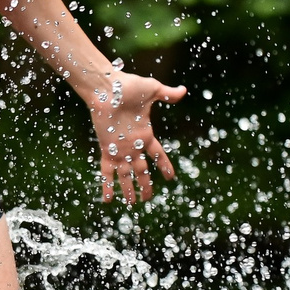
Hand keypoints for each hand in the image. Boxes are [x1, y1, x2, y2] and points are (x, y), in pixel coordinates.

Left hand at [86, 68, 186, 203]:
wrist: (106, 87)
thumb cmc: (128, 86)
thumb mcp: (153, 90)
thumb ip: (167, 94)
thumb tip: (183, 90)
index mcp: (145, 134)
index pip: (158, 155)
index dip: (164, 165)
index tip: (171, 177)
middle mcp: (133, 145)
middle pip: (141, 170)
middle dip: (145, 185)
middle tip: (147, 199)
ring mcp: (119, 149)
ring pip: (126, 175)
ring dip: (128, 190)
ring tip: (131, 203)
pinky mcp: (107, 149)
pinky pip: (107, 172)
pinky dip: (107, 186)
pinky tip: (107, 199)